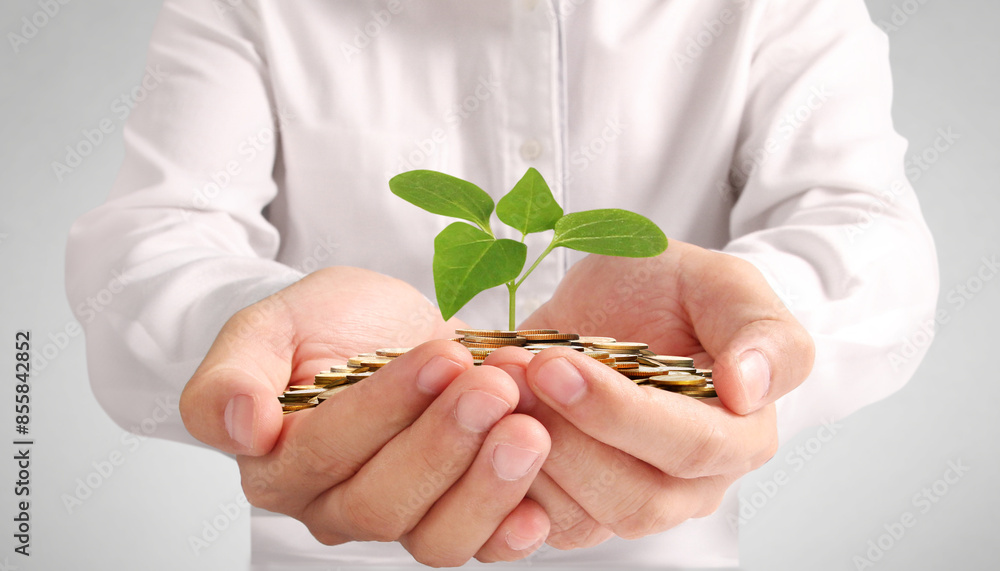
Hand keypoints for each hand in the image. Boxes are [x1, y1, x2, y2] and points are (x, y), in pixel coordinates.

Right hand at [180, 267, 551, 564]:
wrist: (377, 330)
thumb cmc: (320, 326)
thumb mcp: (269, 326)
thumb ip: (232, 375)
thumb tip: (239, 427)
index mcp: (278, 461)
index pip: (325, 450)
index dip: (385, 410)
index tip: (440, 358)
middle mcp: (333, 503)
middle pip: (383, 503)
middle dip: (445, 445)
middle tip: (494, 388)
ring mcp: (397, 514)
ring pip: (433, 537)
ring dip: (486, 485)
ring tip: (528, 428)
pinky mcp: (449, 512)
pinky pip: (477, 545)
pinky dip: (510, 531)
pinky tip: (539, 508)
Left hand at [508, 240, 813, 546]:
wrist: (619, 302)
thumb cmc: (675, 291)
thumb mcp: (721, 283)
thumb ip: (758, 329)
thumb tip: (750, 387)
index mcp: (740, 434)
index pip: (690, 446)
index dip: (619, 412)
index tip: (556, 364)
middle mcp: (690, 484)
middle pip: (633, 499)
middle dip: (564, 437)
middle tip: (515, 372)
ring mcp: (631, 500)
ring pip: (581, 518)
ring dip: (526, 455)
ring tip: (494, 386)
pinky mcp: (576, 506)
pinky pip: (539, 523)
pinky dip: (501, 479)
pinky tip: (481, 422)